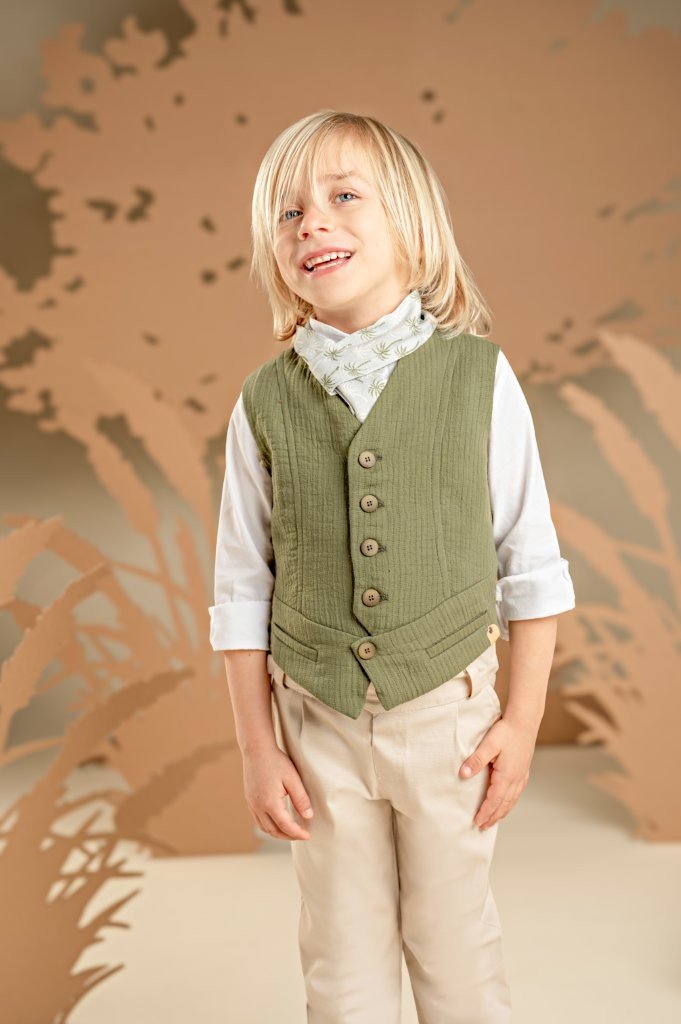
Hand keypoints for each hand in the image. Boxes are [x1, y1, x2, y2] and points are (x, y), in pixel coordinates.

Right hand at [242, 743, 314, 840]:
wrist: (256, 749)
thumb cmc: (275, 761)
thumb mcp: (292, 779)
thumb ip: (301, 799)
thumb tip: (308, 816)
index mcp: (270, 803)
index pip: (286, 826)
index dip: (298, 833)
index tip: (308, 836)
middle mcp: (258, 807)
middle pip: (273, 831)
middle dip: (288, 836)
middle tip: (301, 835)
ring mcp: (252, 804)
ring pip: (264, 828)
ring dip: (278, 833)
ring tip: (291, 831)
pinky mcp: (249, 799)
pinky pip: (258, 820)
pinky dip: (269, 826)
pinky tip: (277, 821)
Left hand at [458, 715, 536, 829]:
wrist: (525, 721)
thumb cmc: (506, 731)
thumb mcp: (488, 744)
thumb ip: (476, 760)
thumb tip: (463, 774)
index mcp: (507, 776)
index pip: (494, 800)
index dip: (485, 812)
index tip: (477, 822)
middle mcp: (516, 779)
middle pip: (504, 804)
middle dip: (493, 817)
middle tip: (483, 827)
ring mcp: (522, 775)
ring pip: (512, 800)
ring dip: (503, 811)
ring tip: (494, 820)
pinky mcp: (524, 770)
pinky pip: (517, 792)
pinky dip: (511, 802)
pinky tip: (507, 801)